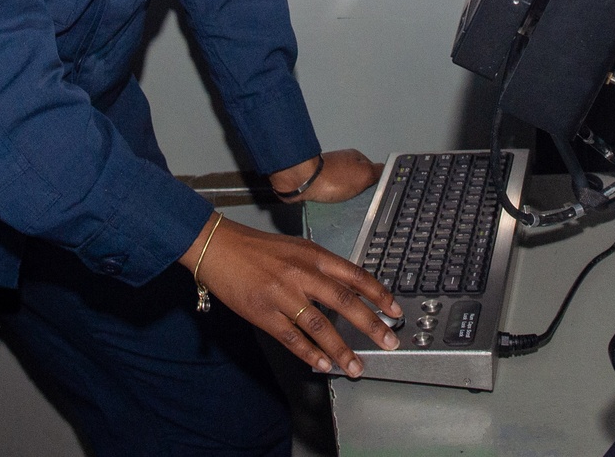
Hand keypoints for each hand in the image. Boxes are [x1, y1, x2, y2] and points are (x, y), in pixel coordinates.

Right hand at [180, 214, 401, 376]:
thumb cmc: (257, 247)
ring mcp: (283, 294)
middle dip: (371, 325)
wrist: (219, 247)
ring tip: (356, 367)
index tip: (395, 311)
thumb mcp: (295, 248)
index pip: (355, 275)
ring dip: (341, 350)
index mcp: (312, 254)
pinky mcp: (264, 313)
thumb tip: (348, 289)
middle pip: (344, 302)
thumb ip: (320, 267)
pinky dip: (310, 354)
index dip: (379, 294)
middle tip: (389, 342)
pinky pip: (292, 339)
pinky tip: (322, 365)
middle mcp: (301, 273)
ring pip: (320, 326)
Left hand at [269, 149, 382, 203]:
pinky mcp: (317, 181)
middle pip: (357, 179)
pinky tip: (334, 206)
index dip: (376, 184)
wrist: (303, 181)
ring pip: (344, 187)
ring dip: (346, 197)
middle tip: (362, 205)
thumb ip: (377, 172)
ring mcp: (328, 171)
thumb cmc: (334, 178)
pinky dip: (333, 199)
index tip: (377, 197)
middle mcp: (342, 162)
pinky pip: (330, 192)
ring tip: (348, 208)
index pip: (373, 171)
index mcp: (355, 157)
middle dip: (360, 192)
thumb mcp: (364, 174)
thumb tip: (388, 169)